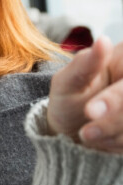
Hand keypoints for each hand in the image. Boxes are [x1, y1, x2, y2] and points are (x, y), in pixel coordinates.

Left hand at [47, 36, 122, 151]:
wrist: (71, 132)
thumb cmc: (69, 100)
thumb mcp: (67, 83)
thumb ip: (84, 65)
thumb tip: (102, 41)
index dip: (115, 98)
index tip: (90, 111)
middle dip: (110, 121)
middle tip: (86, 132)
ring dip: (112, 134)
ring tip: (89, 133)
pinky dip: (117, 143)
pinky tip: (102, 139)